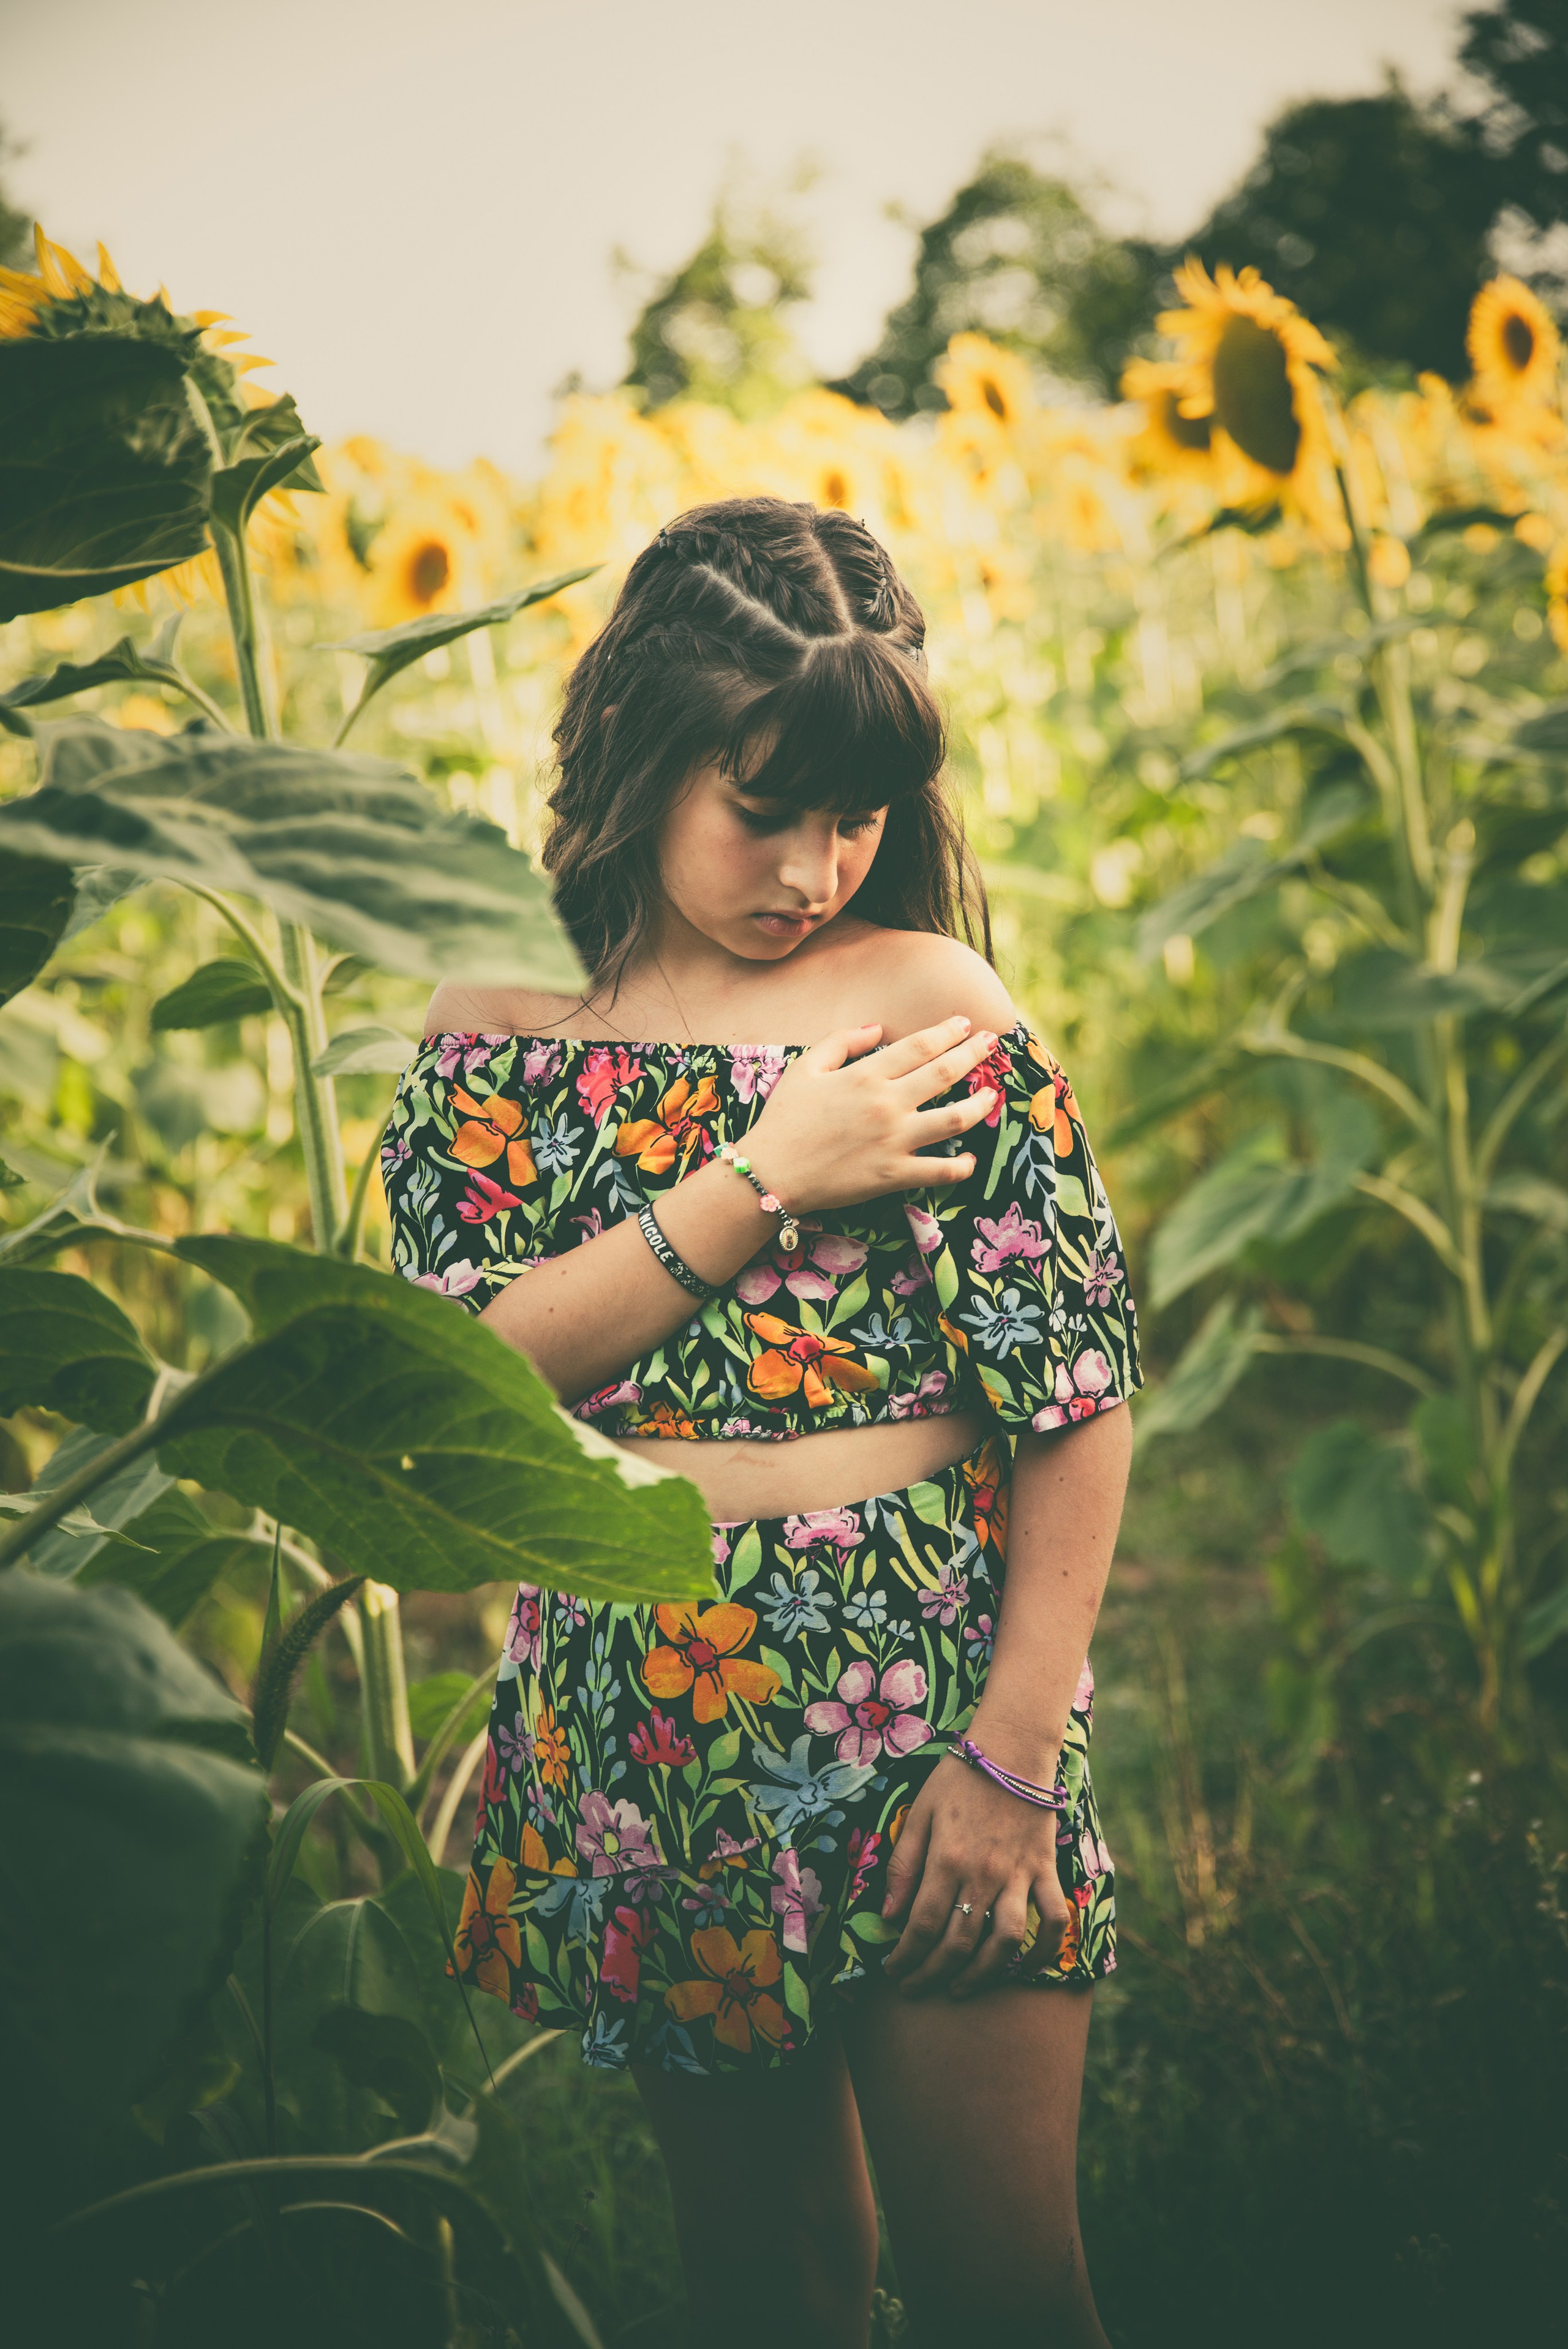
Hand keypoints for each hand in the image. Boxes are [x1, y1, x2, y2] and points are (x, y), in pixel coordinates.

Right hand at [744, 1015, 1003, 1216]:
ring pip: (955, 1118)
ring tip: (993, 1095)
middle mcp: (887, 1104)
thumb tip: (878, 1027)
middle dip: (974, 1053)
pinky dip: (962, 1166)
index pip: (919, 1045)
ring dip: (981, 1104)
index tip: (965, 1024)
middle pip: (945, 1072)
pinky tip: (971, 1158)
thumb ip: (841, 1041)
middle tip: (992, 1043)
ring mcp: (895, 1141)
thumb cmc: (784, 1119)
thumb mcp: (804, 1068)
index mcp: (866, 1075)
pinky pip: (941, 1170)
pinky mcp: (895, 1175)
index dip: (947, 1032)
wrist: (770, 1173)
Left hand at [879, 1755, 1071, 1999]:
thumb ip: (903, 1865)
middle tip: (915, 1988)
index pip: (922, 1925)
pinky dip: (1045, 1950)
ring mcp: (1018, 1874)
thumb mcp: (920, 1813)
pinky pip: (1053, 1919)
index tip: (893, 1971)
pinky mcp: (1045, 1869)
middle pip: (958, 1942)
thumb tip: (889, 1916)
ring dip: (981, 1974)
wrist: (1012, 1747)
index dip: (905, 1956)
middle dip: (931, 1974)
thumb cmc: (959, 1778)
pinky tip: (1024, 1968)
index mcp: (946, 1859)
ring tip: (959, 1988)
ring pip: (1004, 1942)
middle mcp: (983, 1874)